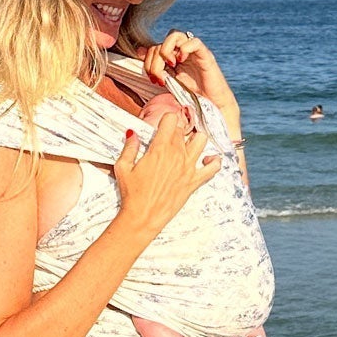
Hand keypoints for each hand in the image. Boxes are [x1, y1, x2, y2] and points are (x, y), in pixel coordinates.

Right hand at [112, 115, 220, 237]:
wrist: (143, 217)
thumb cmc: (132, 194)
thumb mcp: (123, 167)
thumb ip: (130, 147)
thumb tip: (132, 133)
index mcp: (159, 148)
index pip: (171, 119)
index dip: (167, 119)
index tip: (163, 125)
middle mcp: (177, 154)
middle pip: (184, 128)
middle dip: (178, 129)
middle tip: (170, 136)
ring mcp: (188, 167)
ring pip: (201, 140)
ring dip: (195, 138)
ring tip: (188, 143)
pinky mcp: (194, 181)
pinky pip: (213, 167)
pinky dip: (214, 161)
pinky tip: (207, 160)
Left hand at [143, 30, 234, 110]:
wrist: (212, 105)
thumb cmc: (192, 95)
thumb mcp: (168, 81)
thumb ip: (156, 67)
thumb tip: (139, 51)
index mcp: (172, 57)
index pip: (154, 48)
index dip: (149, 62)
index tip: (154, 79)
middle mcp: (181, 52)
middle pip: (161, 43)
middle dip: (155, 61)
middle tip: (160, 78)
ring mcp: (193, 52)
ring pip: (175, 35)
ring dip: (167, 50)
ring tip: (171, 65)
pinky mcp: (205, 55)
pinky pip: (194, 42)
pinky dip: (185, 48)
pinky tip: (181, 61)